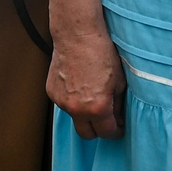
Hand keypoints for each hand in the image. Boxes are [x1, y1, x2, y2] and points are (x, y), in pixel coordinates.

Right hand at [46, 19, 125, 139]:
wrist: (77, 35)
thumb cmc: (101, 53)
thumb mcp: (119, 80)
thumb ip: (118, 104)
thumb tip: (117, 117)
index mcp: (98, 107)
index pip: (107, 132)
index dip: (116, 132)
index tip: (118, 128)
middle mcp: (77, 109)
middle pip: (87, 135)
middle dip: (98, 130)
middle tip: (106, 119)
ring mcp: (62, 102)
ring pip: (75, 118)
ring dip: (84, 113)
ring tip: (91, 94)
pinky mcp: (51, 93)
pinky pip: (64, 104)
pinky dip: (72, 100)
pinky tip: (78, 84)